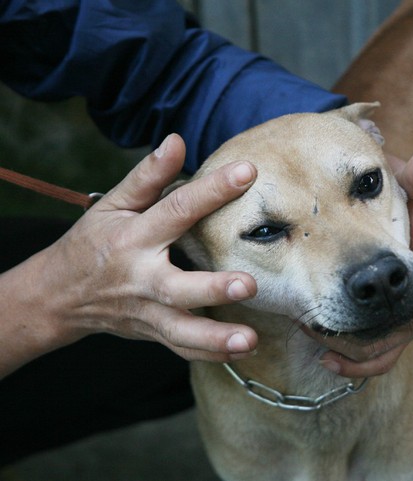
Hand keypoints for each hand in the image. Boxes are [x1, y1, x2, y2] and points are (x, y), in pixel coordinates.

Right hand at [0, 134, 258, 376]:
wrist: (61, 295)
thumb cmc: (94, 242)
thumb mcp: (113, 205)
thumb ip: (147, 176)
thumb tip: (177, 140)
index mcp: (134, 239)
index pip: (176, 210)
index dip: (211, 190)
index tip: (247, 172)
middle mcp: (142, 279)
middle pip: (178, 287)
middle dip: (212, 289)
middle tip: (248, 285)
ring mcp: (147, 312)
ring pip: (181, 330)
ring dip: (215, 338)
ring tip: (249, 340)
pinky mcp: (153, 333)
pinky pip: (183, 348)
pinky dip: (211, 353)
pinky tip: (243, 352)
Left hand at [317, 146, 412, 377]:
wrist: (400, 207)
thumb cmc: (408, 198)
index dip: (396, 317)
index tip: (358, 308)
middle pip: (399, 338)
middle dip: (362, 339)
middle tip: (317, 322)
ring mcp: (400, 315)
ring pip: (383, 350)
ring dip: (349, 350)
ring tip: (311, 330)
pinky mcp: (383, 321)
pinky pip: (371, 351)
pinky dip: (348, 356)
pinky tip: (321, 352)